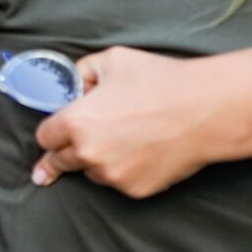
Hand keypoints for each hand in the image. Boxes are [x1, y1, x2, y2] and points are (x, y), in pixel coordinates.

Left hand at [31, 47, 228, 197]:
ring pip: (91, 172)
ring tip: (122, 138)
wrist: (206, 110)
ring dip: (95, 161)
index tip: (51, 137)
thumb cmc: (159, 81)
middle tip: (49, 166)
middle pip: (61, 161)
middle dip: (62, 154)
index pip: (44, 137)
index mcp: (76, 122)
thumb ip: (82, 73)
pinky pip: (118, 181)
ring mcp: (113, 176)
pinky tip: (140, 151)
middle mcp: (89, 154)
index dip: (49, 133)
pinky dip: (122, 170)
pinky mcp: (135, 190)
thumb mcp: (111, 60)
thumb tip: (73, 87)